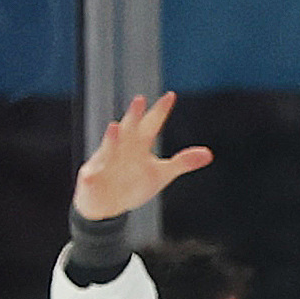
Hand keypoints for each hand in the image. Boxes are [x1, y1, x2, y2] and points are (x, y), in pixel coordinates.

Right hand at [71, 93, 213, 221]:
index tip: (171, 95)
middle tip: (140, 99)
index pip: (152, 125)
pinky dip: (91, 176)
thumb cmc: (134, 183)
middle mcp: (122, 149)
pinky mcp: (92, 180)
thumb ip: (182, 162)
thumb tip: (209, 154)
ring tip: (115, 127)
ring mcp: (105, 163)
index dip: (160, 112)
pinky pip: (91, 178)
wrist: (108, 203)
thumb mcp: (161, 173)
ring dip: (111, 140)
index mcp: (139, 146)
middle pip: (129, 130)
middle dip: (134, 116)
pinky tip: (90, 175)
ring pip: (108, 149)